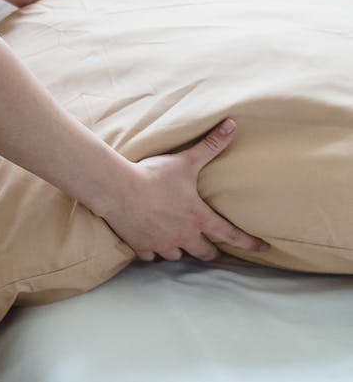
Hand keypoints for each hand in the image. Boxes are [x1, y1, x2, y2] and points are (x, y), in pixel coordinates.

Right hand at [103, 119, 269, 261]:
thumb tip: (232, 125)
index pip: (231, 234)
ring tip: (177, 242)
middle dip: (210, 252)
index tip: (263, 248)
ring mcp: (161, 243)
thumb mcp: (186, 161)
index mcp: (198, 218)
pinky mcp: (141, 246)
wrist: (118, 190)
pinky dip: (152, 251)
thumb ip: (211, 145)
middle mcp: (183, 236)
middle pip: (204, 254)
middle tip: (211, 250)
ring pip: (177, 256)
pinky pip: (150, 256)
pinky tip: (150, 243)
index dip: (250, 242)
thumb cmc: (153, 175)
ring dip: (179, 250)